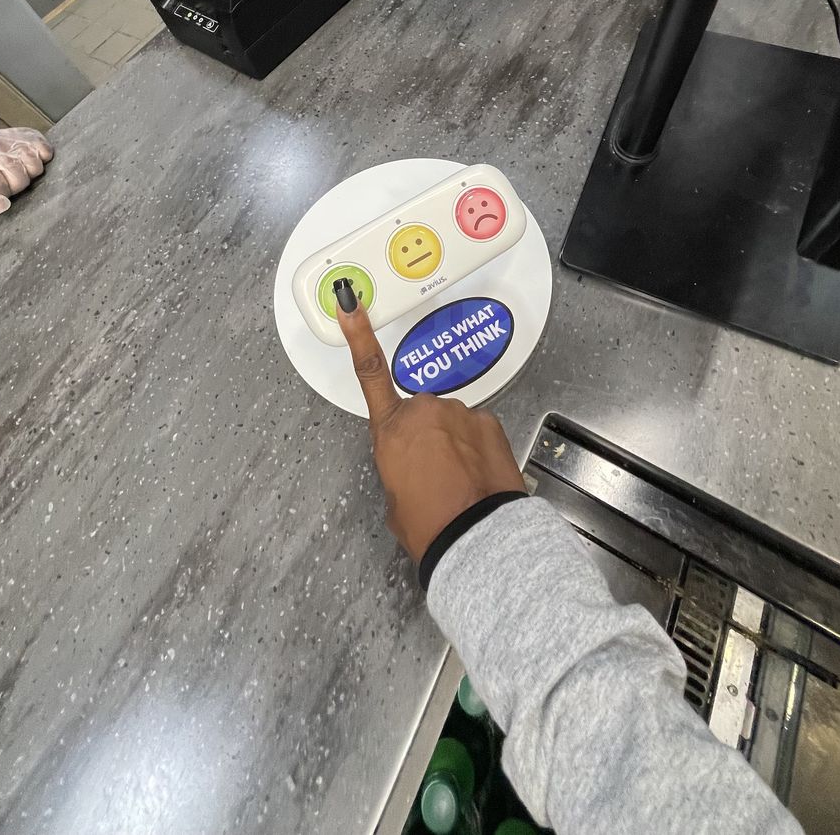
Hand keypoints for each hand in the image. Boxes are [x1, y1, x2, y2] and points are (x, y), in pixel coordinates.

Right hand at [337, 297, 524, 562]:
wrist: (478, 537)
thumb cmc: (431, 525)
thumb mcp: (396, 501)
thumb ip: (399, 470)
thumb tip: (413, 468)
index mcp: (390, 431)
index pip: (369, 372)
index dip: (358, 334)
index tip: (351, 303)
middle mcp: (423, 412)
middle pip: (420, 414)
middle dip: (426, 436)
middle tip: (434, 474)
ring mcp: (458, 413)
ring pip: (452, 423)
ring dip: (454, 444)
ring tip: (459, 482)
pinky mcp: (488, 421)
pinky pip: (477, 430)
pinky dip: (477, 448)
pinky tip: (478, 475)